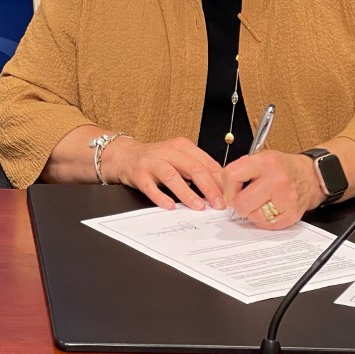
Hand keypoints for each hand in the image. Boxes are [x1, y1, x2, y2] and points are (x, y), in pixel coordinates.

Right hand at [101, 136, 228, 210]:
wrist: (125, 155)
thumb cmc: (156, 159)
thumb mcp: (179, 158)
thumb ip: (198, 168)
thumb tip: (222, 188)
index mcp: (182, 147)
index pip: (206, 163)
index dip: (220, 180)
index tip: (229, 196)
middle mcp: (168, 152)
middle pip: (193, 168)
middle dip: (208, 188)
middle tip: (218, 203)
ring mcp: (152, 162)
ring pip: (172, 176)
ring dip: (187, 193)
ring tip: (198, 206)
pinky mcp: (138, 173)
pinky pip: (150, 186)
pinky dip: (160, 196)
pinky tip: (169, 206)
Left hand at [224, 151, 322, 228]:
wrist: (311, 177)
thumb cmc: (283, 168)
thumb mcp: (261, 158)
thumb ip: (240, 170)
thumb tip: (223, 190)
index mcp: (266, 163)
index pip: (232, 175)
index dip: (227, 185)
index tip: (231, 188)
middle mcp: (277, 181)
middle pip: (241, 202)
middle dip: (238, 203)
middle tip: (243, 198)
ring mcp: (286, 200)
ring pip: (252, 216)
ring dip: (251, 212)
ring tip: (259, 201)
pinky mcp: (291, 216)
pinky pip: (265, 225)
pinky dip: (262, 219)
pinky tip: (268, 208)